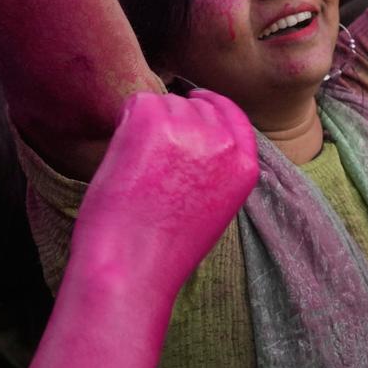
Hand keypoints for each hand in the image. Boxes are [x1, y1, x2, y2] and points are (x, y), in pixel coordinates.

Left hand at [72, 90, 258, 293]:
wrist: (130, 268)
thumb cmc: (162, 250)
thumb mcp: (211, 208)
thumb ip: (215, 169)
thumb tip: (193, 133)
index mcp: (244, 167)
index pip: (234, 115)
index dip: (212, 105)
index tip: (196, 99)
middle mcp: (224, 144)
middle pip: (195, 107)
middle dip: (173, 121)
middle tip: (148, 160)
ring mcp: (190, 130)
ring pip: (165, 103)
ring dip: (147, 125)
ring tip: (136, 171)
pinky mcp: (153, 122)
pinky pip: (138, 102)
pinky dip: (125, 123)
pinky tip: (123, 157)